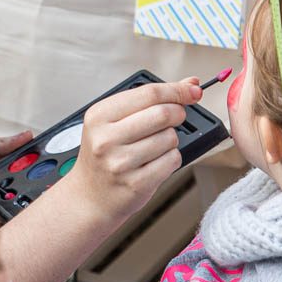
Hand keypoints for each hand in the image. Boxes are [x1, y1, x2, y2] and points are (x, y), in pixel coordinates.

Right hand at [64, 79, 201, 220]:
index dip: (177, 90)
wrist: (89, 196)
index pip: (149, 93)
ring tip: (154, 147)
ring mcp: (120, 163)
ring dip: (171, 140)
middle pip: (163, 114)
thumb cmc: (104, 155)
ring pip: (170, 138)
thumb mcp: (115, 121)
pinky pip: (172, 160)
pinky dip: (171, 159)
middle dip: (178, 114)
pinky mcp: (136, 184)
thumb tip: (190, 85)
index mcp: (100, 116)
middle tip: (174, 119)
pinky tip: (155, 162)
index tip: (193, 91)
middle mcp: (106, 139)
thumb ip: (150, 100)